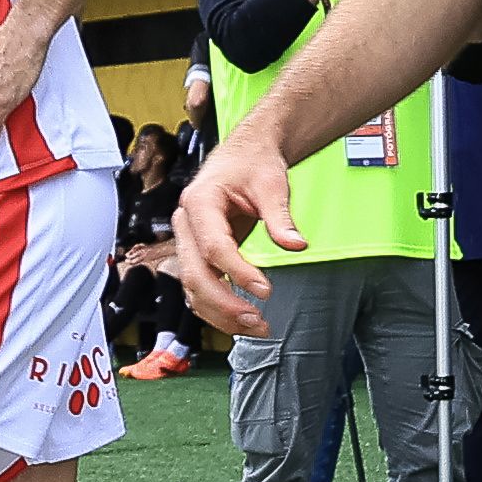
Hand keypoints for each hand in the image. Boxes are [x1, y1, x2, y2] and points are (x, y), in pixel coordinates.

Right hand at [173, 137, 301, 332]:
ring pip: (193, 288)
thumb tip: (296, 245)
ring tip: (256, 327)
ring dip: (221, 314)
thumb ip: (280, 217)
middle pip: (195, 274)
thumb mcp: (272, 184)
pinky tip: (241, 320)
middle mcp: (186, 223)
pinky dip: (217, 308)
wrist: (244, 155)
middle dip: (225, 303)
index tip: (265, 290)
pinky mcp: (198, 253)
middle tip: (257, 320)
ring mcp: (188, 240)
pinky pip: (200, 287)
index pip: (214, 247)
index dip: (238, 272)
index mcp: (199, 201)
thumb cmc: (254, 163)